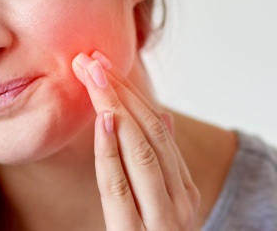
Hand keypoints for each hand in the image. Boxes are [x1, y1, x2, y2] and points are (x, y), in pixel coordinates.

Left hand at [72, 52, 199, 230]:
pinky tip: (102, 120)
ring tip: (91, 76)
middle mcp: (181, 203)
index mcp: (186, 192)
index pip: (159, 129)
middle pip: (151, 133)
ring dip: (114, 107)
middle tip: (90, 61)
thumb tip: (164, 116)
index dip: (131, 93)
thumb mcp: (160, 203)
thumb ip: (163, 166)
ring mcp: (163, 221)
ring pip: (140, 152)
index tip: (104, 65)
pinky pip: (119, 186)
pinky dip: (110, 151)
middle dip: (120, 91)